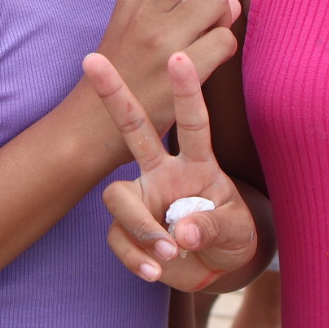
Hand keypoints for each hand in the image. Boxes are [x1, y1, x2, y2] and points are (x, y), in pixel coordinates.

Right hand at [86, 50, 257, 290]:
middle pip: (134, 128)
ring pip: (117, 196)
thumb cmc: (231, 234)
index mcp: (197, 162)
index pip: (193, 122)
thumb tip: (181, 233)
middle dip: (114, 95)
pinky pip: (118, 238)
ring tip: (168, 253)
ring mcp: (143, 198)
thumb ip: (214, 226)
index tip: (179, 56)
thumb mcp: (237, 232)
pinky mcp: (128, 230)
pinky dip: (136, 259)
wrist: (214, 266)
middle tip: (91, 60)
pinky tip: (155, 272)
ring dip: (140, 227)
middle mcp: (163, 172)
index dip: (186, 90)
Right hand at [93, 0, 237, 133]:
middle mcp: (147, 10)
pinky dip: (222, 52)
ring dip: (219, 20)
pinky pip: (227, 40)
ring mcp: (165, 37)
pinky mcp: (183, 66)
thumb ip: (182, 9)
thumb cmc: (126, 74)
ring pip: (220, 1)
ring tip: (196, 45)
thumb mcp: (134, 30)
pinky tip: (199, 69)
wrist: (95, 126)